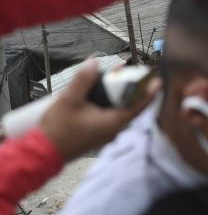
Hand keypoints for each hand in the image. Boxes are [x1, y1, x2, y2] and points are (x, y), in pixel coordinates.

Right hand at [38, 60, 160, 162]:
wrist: (43, 152)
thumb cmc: (57, 131)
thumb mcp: (69, 100)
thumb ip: (83, 80)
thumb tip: (93, 63)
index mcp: (113, 123)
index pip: (138, 106)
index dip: (149, 92)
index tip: (157, 81)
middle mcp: (114, 129)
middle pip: (130, 106)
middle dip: (133, 90)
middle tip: (136, 74)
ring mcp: (106, 133)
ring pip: (120, 111)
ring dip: (121, 96)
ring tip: (119, 79)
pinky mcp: (98, 133)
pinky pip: (110, 115)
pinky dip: (111, 104)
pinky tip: (104, 94)